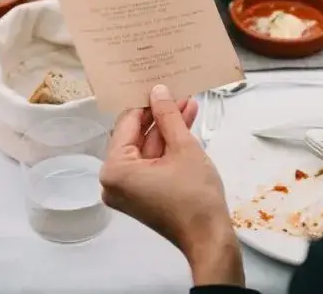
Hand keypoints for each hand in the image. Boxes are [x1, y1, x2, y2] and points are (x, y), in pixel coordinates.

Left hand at [100, 85, 243, 286]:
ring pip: (147, 149)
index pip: (128, 123)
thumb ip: (168, 116)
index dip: (146, 102)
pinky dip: (166, 147)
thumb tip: (158, 91)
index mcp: (115, 169)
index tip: (158, 83)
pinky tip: (184, 124)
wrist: (209, 238)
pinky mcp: (141, 195)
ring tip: (187, 103)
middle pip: (136, 136)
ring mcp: (127, 189)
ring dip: (167, 128)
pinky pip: (151, 163)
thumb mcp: (183, 147)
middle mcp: (113, 180)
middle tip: (176, 91)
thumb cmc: (195, 197)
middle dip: (159, 114)